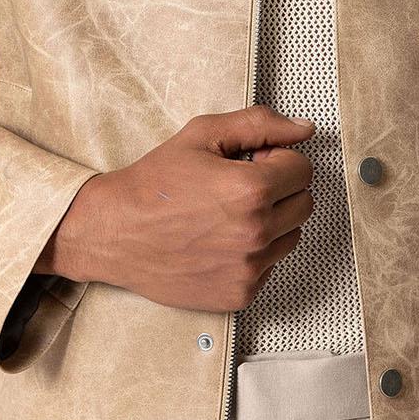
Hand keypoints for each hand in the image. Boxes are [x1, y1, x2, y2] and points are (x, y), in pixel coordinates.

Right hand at [35, 106, 315, 313]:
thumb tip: (302, 128)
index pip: (303, 170)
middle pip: (304, 203)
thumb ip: (259, 125)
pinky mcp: (240, 294)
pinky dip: (254, 253)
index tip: (253, 163)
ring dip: (271, 223)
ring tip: (229, 215)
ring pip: (291, 237)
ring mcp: (249, 268)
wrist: (114, 233)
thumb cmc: (153, 185)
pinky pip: (270, 266)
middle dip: (279, 190)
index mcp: (251, 191)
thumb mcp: (202, 135)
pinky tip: (220, 241)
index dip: (278, 160)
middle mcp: (255, 233)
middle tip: (240, 187)